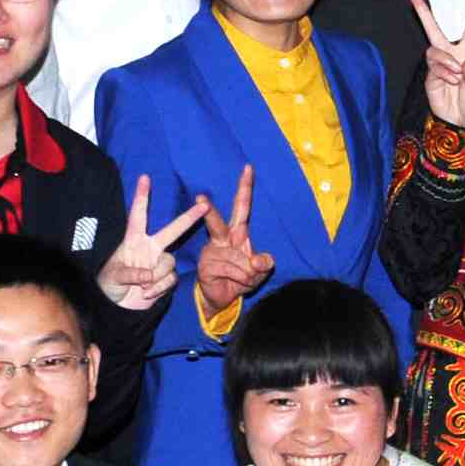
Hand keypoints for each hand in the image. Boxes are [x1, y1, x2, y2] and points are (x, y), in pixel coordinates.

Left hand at [97, 177, 208, 310]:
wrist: (117, 308)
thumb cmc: (109, 285)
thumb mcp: (113, 276)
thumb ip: (131, 273)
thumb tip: (149, 275)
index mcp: (133, 241)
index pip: (138, 216)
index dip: (141, 197)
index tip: (145, 178)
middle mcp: (149, 248)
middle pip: (173, 230)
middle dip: (189, 217)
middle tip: (204, 205)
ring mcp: (159, 263)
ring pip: (169, 262)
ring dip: (156, 277)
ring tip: (142, 287)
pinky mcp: (166, 278)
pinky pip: (170, 279)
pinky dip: (158, 288)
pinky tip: (146, 293)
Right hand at [196, 166, 275, 315]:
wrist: (223, 298)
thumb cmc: (242, 278)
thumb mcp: (260, 271)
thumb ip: (264, 264)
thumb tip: (259, 261)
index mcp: (237, 233)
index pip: (242, 207)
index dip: (245, 188)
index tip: (248, 168)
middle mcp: (222, 238)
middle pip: (217, 222)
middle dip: (208, 211)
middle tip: (200, 198)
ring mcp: (211, 251)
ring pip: (235, 257)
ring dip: (246, 272)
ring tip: (244, 278)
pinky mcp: (205, 265)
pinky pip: (228, 269)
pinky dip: (238, 278)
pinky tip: (233, 282)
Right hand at [414, 0, 464, 128]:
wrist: (459, 118)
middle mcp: (450, 56)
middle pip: (435, 31)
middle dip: (424, 15)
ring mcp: (438, 65)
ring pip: (433, 51)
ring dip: (446, 62)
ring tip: (456, 76)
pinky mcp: (430, 76)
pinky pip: (433, 67)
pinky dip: (443, 73)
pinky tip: (451, 82)